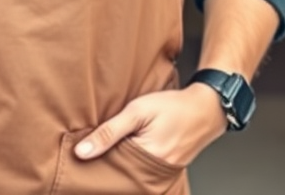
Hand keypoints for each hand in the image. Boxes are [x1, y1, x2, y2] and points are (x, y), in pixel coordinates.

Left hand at [73, 85, 227, 168]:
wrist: (205, 108)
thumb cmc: (172, 106)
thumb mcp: (137, 111)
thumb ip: (109, 132)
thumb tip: (82, 152)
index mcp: (145, 161)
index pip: (110, 171)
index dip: (94, 165)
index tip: (79, 161)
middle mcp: (154, 174)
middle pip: (120, 178)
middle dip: (105, 168)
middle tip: (89, 160)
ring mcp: (162, 175)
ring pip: (131, 177)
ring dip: (118, 167)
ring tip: (105, 156)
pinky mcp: (166, 171)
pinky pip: (143, 174)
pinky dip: (131, 166)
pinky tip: (123, 156)